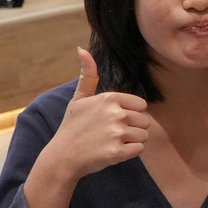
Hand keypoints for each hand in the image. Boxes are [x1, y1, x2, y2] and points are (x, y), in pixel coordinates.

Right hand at [45, 48, 150, 179]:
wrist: (62, 157)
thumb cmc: (72, 127)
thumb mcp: (78, 99)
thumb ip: (88, 76)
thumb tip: (83, 50)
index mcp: (109, 99)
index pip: (141, 105)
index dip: (131, 113)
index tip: (114, 119)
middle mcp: (115, 114)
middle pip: (145, 121)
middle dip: (133, 128)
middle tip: (112, 133)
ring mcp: (116, 133)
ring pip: (144, 135)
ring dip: (131, 141)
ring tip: (112, 142)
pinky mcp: (117, 152)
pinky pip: (139, 149)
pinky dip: (129, 152)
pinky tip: (113, 152)